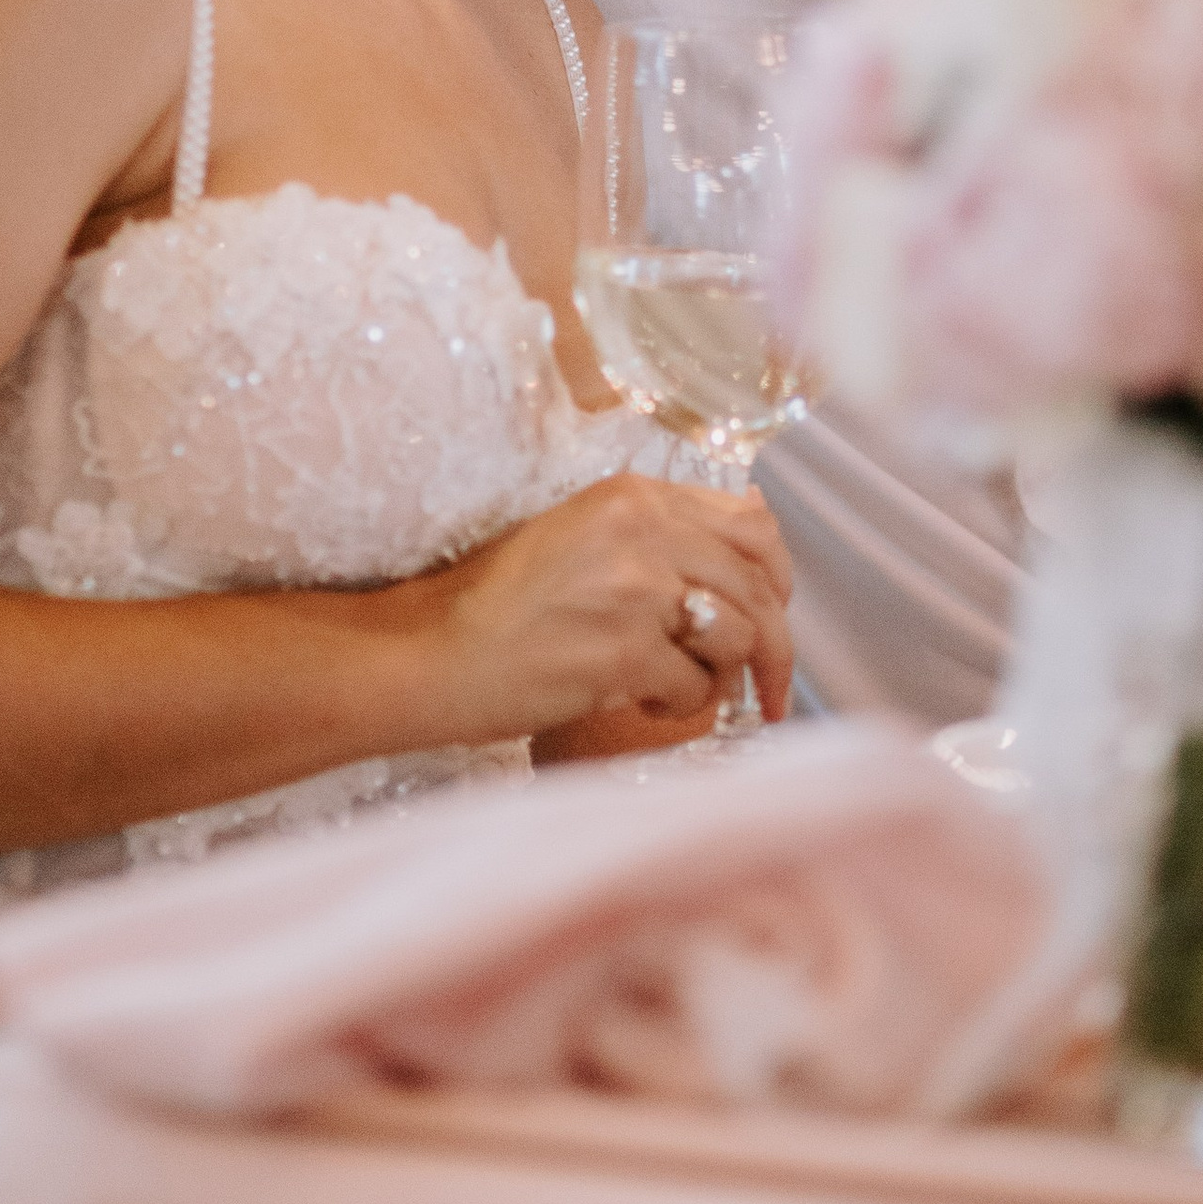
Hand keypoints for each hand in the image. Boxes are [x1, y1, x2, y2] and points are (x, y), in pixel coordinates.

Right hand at [442, 472, 794, 741]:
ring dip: (721, 678)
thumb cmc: (493, 603)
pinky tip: (642, 705)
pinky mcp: (625, 652)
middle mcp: (643, 531)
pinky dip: (680, 707)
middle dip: (776, 645)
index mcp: (632, 496)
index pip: (751, 524)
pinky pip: (696, 688)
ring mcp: (636, 591)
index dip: (776, 575)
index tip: (775, 612)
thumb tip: (752, 523)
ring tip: (677, 691)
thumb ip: (658, 531)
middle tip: (769, 688)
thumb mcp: (577, 535)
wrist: (426, 653)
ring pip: (739, 639)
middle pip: (759, 586)